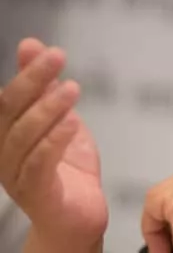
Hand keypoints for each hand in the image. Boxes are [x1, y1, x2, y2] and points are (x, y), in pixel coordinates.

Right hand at [0, 38, 107, 251]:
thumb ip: (45, 87)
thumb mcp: (60, 118)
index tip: (48, 50)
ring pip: (25, 136)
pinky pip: (39, 165)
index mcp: (8, 133)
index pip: (10, 97)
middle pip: (11, 111)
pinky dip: (54, 141)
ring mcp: (16, 175)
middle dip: (34, 80)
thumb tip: (30, 45)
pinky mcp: (35, 194)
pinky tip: (72, 122)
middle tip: (57, 57)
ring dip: (48, 108)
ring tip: (72, 88)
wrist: (77, 216)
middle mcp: (5, 153)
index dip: (27, 72)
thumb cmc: (67, 168)